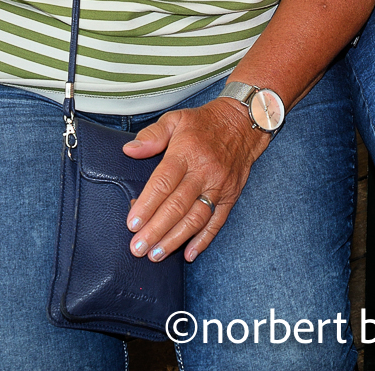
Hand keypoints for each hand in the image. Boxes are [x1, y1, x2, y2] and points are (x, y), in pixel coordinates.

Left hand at [123, 98, 269, 262]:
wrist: (244, 123)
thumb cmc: (204, 123)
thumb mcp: (175, 119)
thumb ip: (152, 135)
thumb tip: (129, 150)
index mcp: (186, 153)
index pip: (164, 182)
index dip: (147, 205)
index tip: (132, 224)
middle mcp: (203, 172)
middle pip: (178, 206)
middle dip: (156, 230)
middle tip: (138, 247)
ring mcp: (219, 186)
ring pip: (196, 218)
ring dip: (175, 239)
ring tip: (156, 255)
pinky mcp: (231, 196)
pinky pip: (217, 222)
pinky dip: (203, 240)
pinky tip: (188, 254)